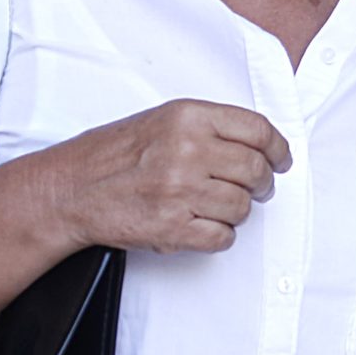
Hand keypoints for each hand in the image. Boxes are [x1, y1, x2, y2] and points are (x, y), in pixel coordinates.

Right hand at [44, 99, 292, 253]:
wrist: (73, 188)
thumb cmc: (115, 155)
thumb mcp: (163, 120)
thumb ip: (210, 127)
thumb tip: (260, 145)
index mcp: (187, 117)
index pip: (257, 130)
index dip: (278, 149)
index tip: (281, 159)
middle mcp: (186, 150)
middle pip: (256, 171)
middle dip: (262, 184)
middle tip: (256, 188)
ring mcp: (179, 190)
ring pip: (242, 208)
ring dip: (235, 211)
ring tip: (213, 205)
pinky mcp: (172, 227)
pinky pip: (222, 237)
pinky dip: (218, 235)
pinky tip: (200, 224)